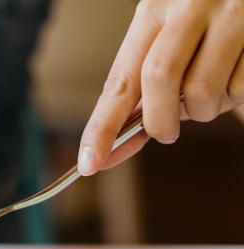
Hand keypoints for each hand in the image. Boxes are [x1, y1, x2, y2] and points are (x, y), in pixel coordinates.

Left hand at [79, 0, 243, 175]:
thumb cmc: (207, 27)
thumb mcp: (168, 43)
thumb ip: (144, 89)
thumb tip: (113, 147)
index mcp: (154, 11)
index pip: (119, 80)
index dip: (102, 127)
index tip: (89, 162)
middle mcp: (189, 7)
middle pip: (158, 79)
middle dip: (159, 121)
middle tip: (166, 133)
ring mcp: (230, 16)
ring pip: (203, 91)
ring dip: (203, 110)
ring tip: (212, 92)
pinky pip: (240, 89)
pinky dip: (235, 96)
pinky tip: (236, 74)